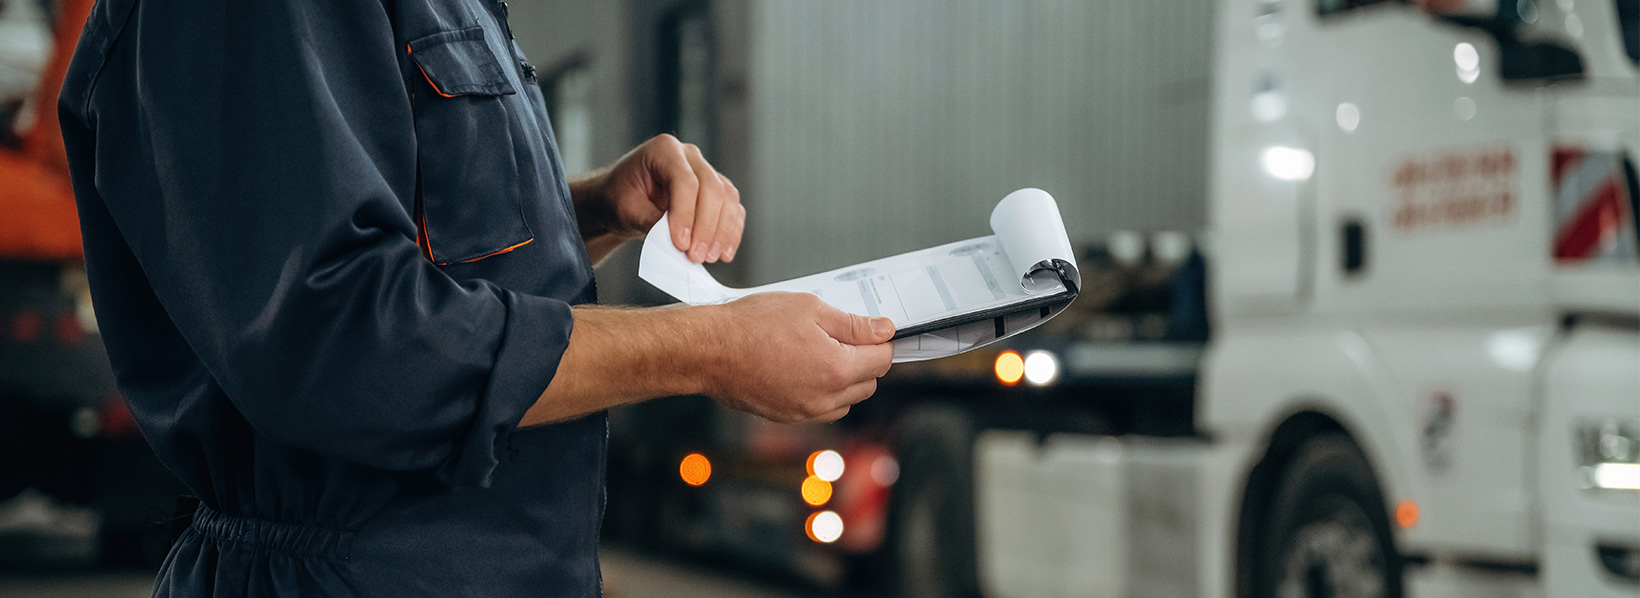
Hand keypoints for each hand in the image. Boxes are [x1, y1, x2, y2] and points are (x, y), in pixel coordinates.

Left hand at [571, 134, 743, 263]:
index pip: (685, 181)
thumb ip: (653, 223)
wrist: (623, 198)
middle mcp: (690, 155)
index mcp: (664, 150)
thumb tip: (681, 243)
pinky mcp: (716, 189)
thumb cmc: (621, 198)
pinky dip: (731, 231)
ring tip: (712, 257)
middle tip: (697, 256)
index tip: (682, 244)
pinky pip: (732, 208)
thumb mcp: (628, 210)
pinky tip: (724, 252)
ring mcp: (706, 170)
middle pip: (712, 188)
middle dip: (707, 226)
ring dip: (723, 231)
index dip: (686, 214)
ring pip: (727, 197)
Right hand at [703, 293, 895, 422]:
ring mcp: (806, 411)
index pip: (882, 359)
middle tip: (842, 336)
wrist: (708, 351)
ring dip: (844, 379)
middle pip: (868, 383)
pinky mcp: (788, 416)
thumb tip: (883, 330)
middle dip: (864, 360)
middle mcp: (825, 397)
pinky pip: (821, 408)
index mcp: (837, 368)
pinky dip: (822, 392)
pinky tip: (802, 368)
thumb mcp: (810, 308)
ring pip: (846, 400)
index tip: (873, 331)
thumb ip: (853, 323)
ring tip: (819, 352)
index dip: (880, 341)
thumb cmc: (751, 325)